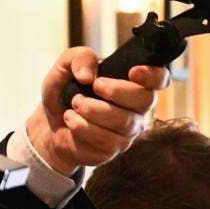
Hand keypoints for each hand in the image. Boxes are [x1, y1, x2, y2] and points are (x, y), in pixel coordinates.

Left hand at [26, 48, 169, 173]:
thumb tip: (88, 75)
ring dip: (93, 110)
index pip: (159, 79)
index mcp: (132, 84)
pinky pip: (105, 141)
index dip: (153, 75)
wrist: (50, 123)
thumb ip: (79, 58)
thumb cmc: (65, 92)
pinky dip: (82, 127)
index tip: (133, 72)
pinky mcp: (113, 150)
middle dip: (118, 91)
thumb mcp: (65, 66)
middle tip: (95, 86)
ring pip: (124, 122)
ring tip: (74, 104)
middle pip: (145, 100)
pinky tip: (71, 120)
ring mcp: (127, 132)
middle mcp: (136, 109)